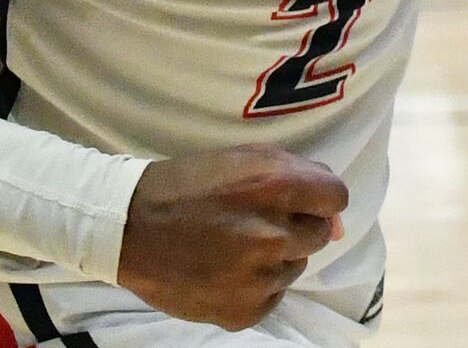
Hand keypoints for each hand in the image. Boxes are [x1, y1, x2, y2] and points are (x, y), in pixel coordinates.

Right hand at [114, 145, 347, 330]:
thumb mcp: (242, 157)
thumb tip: (339, 221)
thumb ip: (299, 176)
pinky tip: (225, 270)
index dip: (317, 197)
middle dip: (294, 226)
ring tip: (233, 245)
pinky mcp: (243, 312)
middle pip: (318, 234)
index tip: (295, 199)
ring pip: (295, 267)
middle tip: (253, 221)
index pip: (336, 197)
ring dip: (274, 257)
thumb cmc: (189, 185)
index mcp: (274, 184)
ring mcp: (258, 278)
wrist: (128, 228)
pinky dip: (255, 286)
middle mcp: (272, 234)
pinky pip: (272, 297)